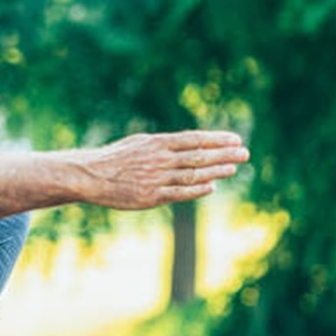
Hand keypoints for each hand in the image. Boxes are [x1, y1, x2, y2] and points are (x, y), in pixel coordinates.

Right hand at [78, 130, 248, 208]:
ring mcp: (157, 178)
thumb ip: (163, 145)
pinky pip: (180, 193)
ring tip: (234, 168)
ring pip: (193, 174)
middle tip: (245, 153)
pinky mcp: (151, 196)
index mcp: (157, 143)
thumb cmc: (114, 159)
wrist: (90, 176)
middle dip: (224, 155)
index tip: (235, 139)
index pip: (194, 139)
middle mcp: (160, 159)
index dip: (217, 139)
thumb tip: (186, 144)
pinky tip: (211, 187)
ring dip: (216, 172)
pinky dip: (197, 190)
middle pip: (199, 156)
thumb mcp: (139, 143)